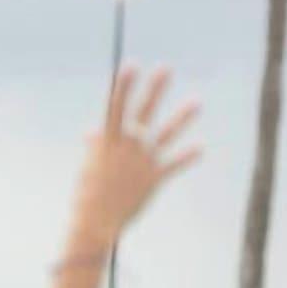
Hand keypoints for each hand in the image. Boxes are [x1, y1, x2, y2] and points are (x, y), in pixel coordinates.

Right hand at [69, 66, 200, 247]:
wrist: (95, 222)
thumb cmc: (86, 194)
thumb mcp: (88, 165)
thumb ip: (94, 146)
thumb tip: (91, 132)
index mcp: (107, 141)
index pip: (114, 107)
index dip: (122, 86)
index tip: (130, 65)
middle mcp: (126, 147)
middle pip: (143, 112)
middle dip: (154, 90)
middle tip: (166, 69)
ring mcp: (141, 162)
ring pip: (165, 134)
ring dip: (182, 118)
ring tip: (197, 102)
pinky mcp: (153, 179)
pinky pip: (173, 165)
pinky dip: (187, 157)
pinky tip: (200, 148)